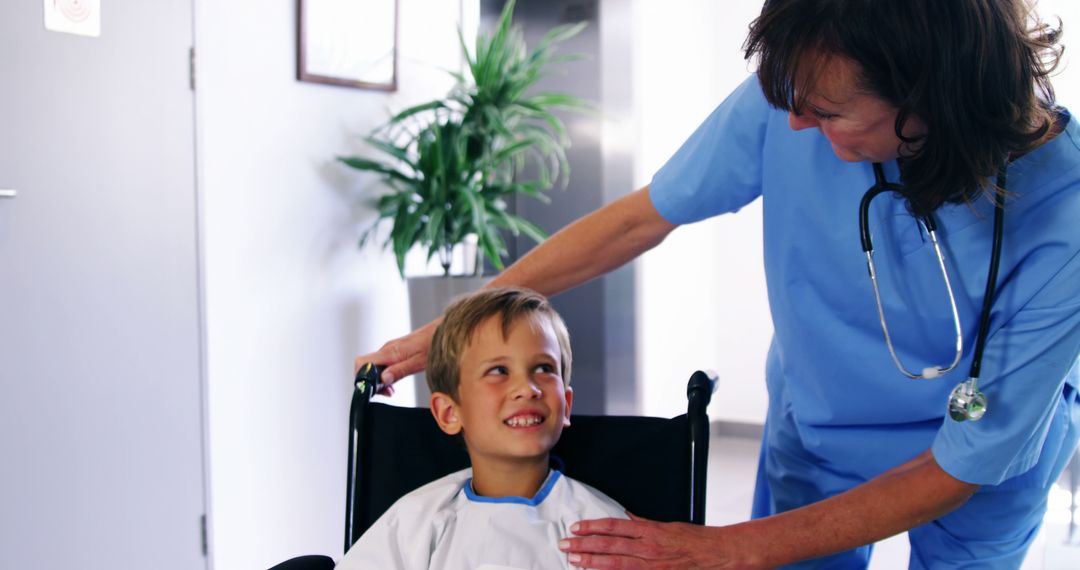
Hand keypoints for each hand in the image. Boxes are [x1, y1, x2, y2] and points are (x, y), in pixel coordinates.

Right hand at [355, 318, 442, 392]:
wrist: (446, 330)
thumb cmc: (435, 344)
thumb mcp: (419, 362)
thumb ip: (400, 371)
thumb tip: (383, 379)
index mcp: (390, 351)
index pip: (361, 362)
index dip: (361, 378)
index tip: (374, 389)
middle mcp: (388, 349)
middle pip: (365, 366)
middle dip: (371, 382)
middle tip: (387, 392)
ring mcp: (392, 349)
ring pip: (374, 365)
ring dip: (379, 380)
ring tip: (392, 389)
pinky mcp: (397, 350)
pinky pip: (384, 363)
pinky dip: (386, 374)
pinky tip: (396, 381)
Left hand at [559, 513, 742, 568]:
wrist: (717, 555)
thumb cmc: (695, 540)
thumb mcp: (667, 526)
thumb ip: (644, 524)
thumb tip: (627, 517)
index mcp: (649, 530)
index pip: (614, 526)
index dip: (592, 526)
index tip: (575, 527)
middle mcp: (647, 548)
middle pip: (608, 545)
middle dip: (583, 545)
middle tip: (564, 545)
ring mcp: (650, 565)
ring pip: (614, 563)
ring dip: (591, 562)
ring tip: (573, 560)